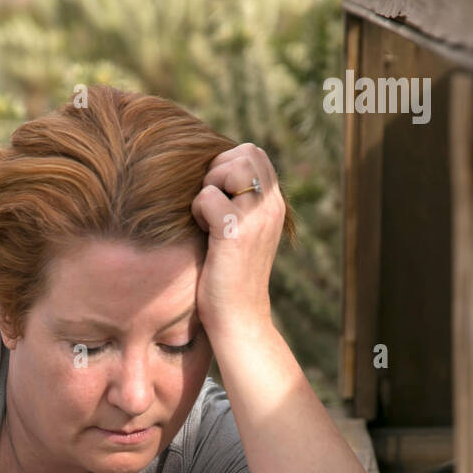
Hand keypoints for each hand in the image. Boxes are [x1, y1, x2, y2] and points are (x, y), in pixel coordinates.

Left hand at [190, 142, 286, 339]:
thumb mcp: (243, 234)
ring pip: (230, 167)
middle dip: (218, 169)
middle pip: (245, 153)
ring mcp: (256, 218)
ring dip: (209, 186)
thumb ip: (239, 203)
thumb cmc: (230, 279)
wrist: (239, 319)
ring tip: (207, 217)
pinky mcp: (235, 233)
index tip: (217, 195)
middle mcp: (271, 207)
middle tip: (210, 204)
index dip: (228, 164)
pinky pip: (208, 196)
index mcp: (274, 205)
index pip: (254, 154)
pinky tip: (202, 233)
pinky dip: (197, 210)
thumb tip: (213, 174)